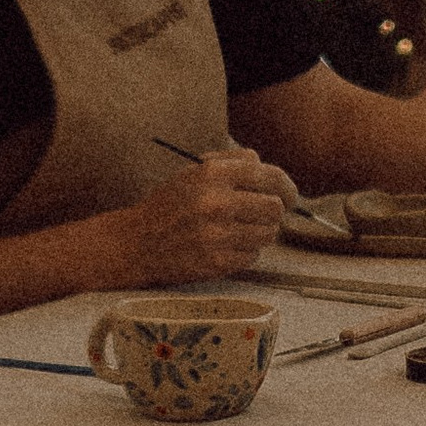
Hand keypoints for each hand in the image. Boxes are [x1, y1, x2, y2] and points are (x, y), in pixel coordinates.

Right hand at [128, 147, 295, 281]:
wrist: (135, 244)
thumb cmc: (168, 206)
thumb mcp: (193, 172)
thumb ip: (232, 163)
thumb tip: (264, 165)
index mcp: (213, 174)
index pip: (270, 176)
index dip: (286, 186)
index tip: (290, 195)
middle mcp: (217, 203)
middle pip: (275, 207)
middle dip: (272, 211)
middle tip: (261, 214)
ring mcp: (217, 235)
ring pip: (268, 234)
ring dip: (259, 233)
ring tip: (238, 230)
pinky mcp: (217, 263)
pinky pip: (252, 256)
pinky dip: (245, 252)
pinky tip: (225, 246)